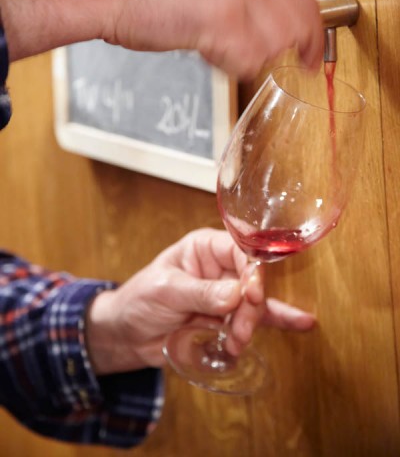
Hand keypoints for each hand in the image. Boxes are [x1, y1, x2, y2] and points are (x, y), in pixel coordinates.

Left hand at [85, 228, 315, 374]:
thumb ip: (200, 293)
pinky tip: (299, 324)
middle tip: (240, 331)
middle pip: (251, 280)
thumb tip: (235, 295)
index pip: (238, 251)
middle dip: (250, 307)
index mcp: (204, 248)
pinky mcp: (226, 318)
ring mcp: (225, 293)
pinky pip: (252, 320)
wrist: (126, 335)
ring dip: (251, 324)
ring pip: (254, 303)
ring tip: (238, 342)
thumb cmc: (138, 300)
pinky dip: (270, 325)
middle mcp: (219, 267)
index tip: (251, 296)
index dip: (251, 271)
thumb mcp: (165, 291)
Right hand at [104, 0, 323, 77]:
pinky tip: (207, 51)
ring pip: (276, 46)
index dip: (311, 29)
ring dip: (250, 56)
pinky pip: (248, 61)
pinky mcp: (223, 21)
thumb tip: (271, 16)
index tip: (312, 49)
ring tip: (220, 48)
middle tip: (292, 65)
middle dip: (293, 50)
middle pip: (300, 23)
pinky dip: (230, 66)